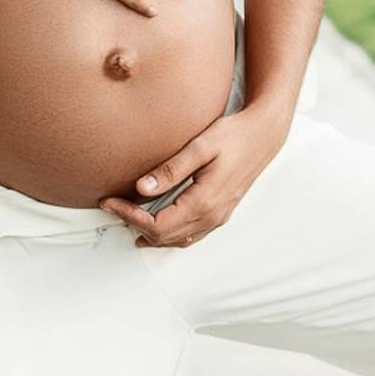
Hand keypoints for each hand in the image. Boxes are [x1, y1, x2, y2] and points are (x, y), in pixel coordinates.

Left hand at [99, 102, 290, 247]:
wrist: (264, 135)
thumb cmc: (235, 136)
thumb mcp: (200, 146)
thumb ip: (171, 169)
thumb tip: (142, 188)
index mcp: (204, 202)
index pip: (157, 223)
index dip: (129, 215)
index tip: (110, 202)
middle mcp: (212, 216)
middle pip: (164, 237)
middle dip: (134, 224)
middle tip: (113, 207)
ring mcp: (218, 218)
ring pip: (177, 241)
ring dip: (151, 234)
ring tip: (127, 220)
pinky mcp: (220, 213)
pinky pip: (191, 236)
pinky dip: (170, 236)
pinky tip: (157, 228)